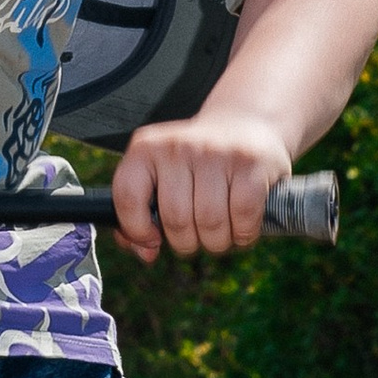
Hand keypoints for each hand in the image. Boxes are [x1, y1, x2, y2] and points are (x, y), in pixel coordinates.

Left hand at [112, 109, 292, 262]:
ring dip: (217, 243)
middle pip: (176, 219)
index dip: (137, 229)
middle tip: (197, 238)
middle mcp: (177, 146)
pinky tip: (242, 229)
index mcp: (146, 149)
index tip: (154, 239)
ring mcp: (215, 152)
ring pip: (210, 223)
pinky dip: (244, 234)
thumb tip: (146, 253)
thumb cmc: (195, 165)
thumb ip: (139, 217)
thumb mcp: (159, 177)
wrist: (244, 124)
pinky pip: (243, 216)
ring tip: (220, 234)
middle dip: (187, 244)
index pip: (127, 196)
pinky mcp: (250, 162)